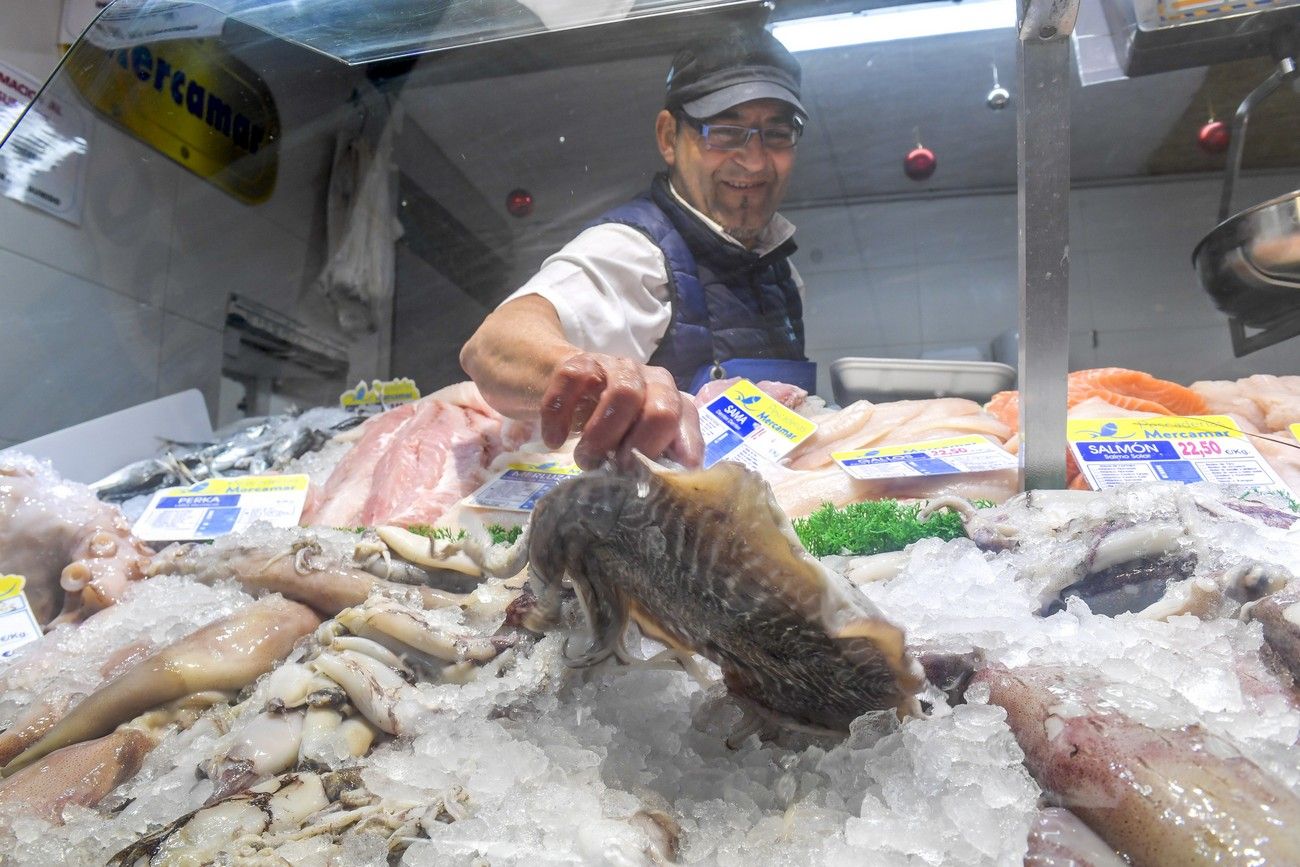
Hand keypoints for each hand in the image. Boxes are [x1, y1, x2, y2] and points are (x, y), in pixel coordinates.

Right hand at [539, 352, 702, 470]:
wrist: (563, 385)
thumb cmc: (607, 425)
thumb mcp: (633, 445)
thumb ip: (653, 461)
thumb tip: (664, 489)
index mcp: (672, 401)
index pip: (686, 421)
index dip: (675, 451)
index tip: (653, 478)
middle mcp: (652, 379)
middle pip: (662, 410)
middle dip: (639, 448)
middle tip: (616, 469)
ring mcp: (617, 367)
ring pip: (624, 394)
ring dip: (603, 435)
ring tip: (586, 458)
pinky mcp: (580, 361)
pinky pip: (574, 381)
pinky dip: (561, 417)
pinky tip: (554, 440)